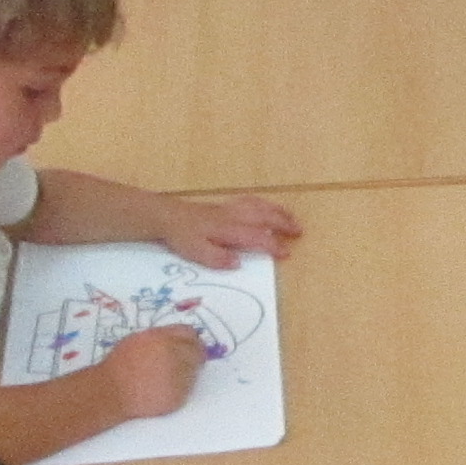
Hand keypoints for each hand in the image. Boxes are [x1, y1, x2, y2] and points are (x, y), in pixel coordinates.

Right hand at [102, 325, 204, 417]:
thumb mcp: (139, 339)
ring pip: (194, 371)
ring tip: (166, 376)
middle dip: (192, 355)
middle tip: (180, 361)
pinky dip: (180, 388)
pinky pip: (187, 389)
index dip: (189, 339)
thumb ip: (162, 336)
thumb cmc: (120, 363)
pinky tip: (163, 388)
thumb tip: (179, 338)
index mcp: (165, 340)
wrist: (112, 392)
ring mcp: (180, 378)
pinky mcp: (180, 397)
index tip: (187, 344)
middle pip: (197, 352)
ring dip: (186, 371)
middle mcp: (177, 357)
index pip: (190, 333)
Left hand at [161, 194, 301, 269]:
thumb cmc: (182, 237)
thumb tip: (238, 263)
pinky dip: (263, 204)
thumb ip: (217, 259)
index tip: (287, 254)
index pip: (257, 237)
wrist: (166, 216)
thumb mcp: (196, 252)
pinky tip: (266, 208)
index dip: (273, 245)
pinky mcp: (224, 206)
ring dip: (277, 211)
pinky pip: (250, 201)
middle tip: (299, 231)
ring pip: (259, 206)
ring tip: (291, 217)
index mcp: (229, 230)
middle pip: (264, 216)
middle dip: (283, 223)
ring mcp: (230, 209)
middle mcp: (233, 217)